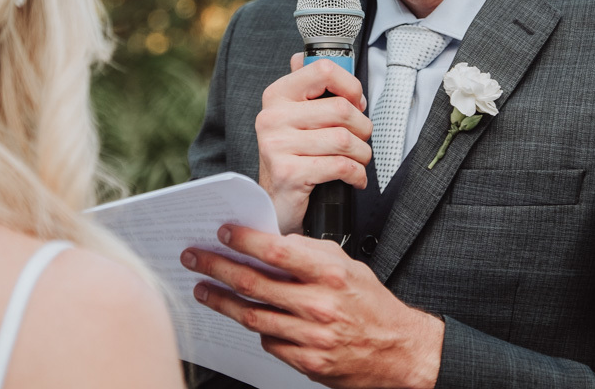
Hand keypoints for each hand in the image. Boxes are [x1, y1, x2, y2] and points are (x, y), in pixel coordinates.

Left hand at [182, 225, 442, 388]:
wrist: (399, 351)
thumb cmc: (373, 306)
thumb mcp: (348, 267)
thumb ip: (312, 253)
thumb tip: (274, 241)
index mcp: (329, 275)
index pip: (276, 251)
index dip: (244, 240)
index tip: (223, 232)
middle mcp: (318, 306)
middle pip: (254, 284)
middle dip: (218, 268)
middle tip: (195, 258)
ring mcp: (310, 337)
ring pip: (253, 316)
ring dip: (222, 301)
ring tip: (204, 289)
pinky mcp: (306, 362)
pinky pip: (269, 342)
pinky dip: (256, 328)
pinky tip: (244, 316)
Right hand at [257, 54, 371, 233]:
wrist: (274, 203)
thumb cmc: (293, 156)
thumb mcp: (296, 117)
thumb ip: (305, 87)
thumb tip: (305, 56)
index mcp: (277, 95)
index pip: (323, 70)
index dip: (351, 86)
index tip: (356, 103)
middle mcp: (272, 117)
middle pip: (341, 109)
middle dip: (363, 127)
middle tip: (361, 139)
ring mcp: (277, 145)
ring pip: (344, 139)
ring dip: (362, 154)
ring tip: (358, 160)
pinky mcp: (288, 174)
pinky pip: (340, 166)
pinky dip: (357, 174)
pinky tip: (354, 178)